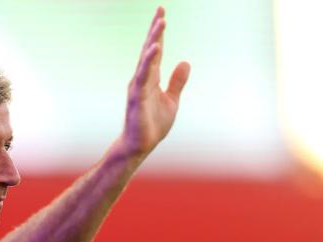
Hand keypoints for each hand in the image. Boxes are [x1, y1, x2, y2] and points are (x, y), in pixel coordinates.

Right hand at [121, 6, 189, 156]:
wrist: (140, 145)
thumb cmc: (152, 124)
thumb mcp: (172, 100)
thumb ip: (177, 81)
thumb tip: (185, 62)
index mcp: (151, 78)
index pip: (156, 51)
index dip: (159, 33)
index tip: (163, 14)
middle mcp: (142, 78)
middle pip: (150, 49)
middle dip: (155, 29)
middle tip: (161, 9)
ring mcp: (138, 86)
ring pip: (146, 59)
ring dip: (154, 40)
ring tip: (161, 22)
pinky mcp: (137, 96)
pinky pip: (144, 75)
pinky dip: (149, 61)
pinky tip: (156, 48)